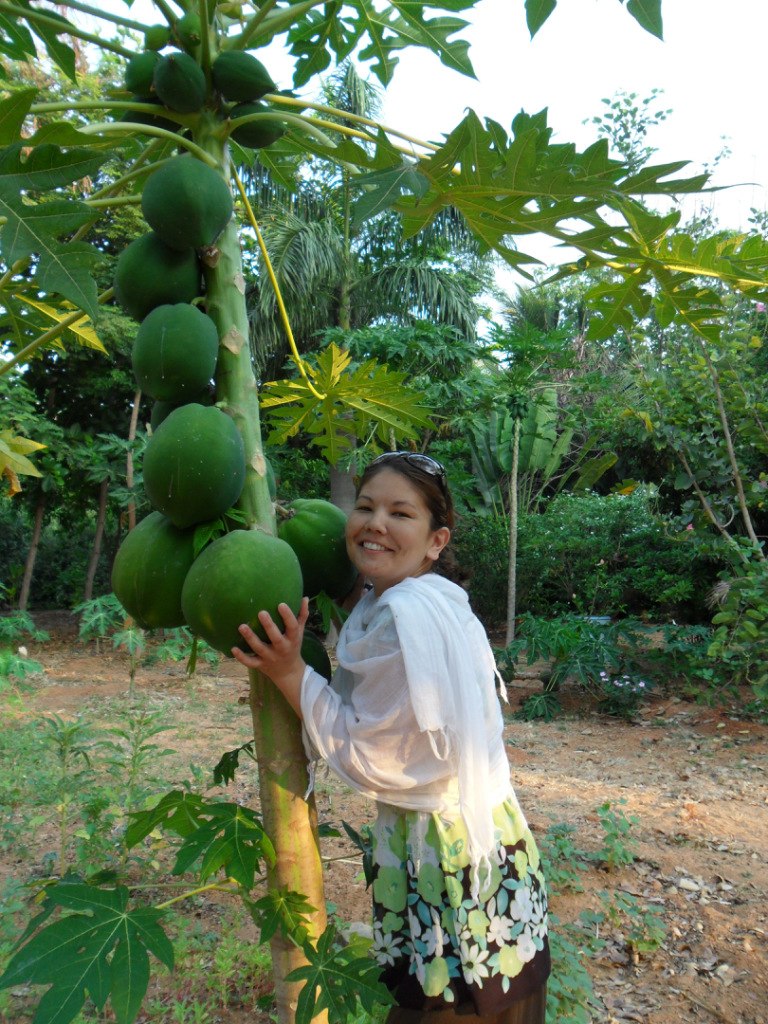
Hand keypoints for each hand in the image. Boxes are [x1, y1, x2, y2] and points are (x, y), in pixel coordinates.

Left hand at [232, 598, 308, 715]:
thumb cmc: (293, 646)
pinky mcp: (260, 665)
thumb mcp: (300, 633)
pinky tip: (233, 648)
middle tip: (261, 612)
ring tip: (241, 626)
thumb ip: (302, 615)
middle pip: (276, 638)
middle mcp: (282, 649)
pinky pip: (250, 662)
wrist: (289, 672)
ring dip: (250, 638)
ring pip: (259, 648)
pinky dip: (241, 657)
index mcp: (292, 639)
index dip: (287, 616)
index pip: (292, 627)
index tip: (281, 604)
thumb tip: (305, 598)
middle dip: (269, 626)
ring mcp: (270, 658)